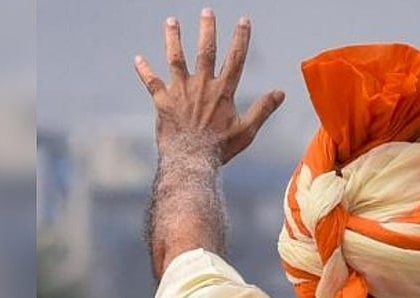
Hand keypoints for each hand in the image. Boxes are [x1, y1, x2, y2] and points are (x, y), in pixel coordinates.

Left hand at [134, 9, 284, 163]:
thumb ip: (263, 109)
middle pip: (206, 51)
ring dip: (173, 38)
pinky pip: (152, 82)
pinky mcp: (163, 102)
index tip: (243, 20)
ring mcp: (180, 92)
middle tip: (207, 11)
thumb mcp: (247, 130)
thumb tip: (281, 93)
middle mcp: (202, 86)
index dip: (241, 38)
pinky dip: (144, 70)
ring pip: (176, 59)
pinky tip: (138, 59)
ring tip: (171, 21)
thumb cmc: (220, 148)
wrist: (191, 160)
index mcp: (223, 92)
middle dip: (207, 29)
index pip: (236, 59)